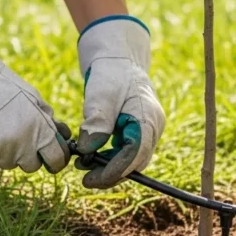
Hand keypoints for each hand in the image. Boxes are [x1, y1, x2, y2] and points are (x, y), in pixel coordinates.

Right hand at [0, 26, 70, 172]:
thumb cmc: (4, 87)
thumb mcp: (33, 98)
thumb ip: (48, 120)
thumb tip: (61, 135)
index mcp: (40, 133)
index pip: (57, 160)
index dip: (55, 158)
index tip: (51, 155)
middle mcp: (22, 149)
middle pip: (32, 165)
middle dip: (29, 153)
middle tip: (17, 133)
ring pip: (9, 163)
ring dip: (7, 151)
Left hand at [75, 15, 164, 188]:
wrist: (117, 57)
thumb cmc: (111, 71)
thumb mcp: (101, 92)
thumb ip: (97, 120)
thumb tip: (88, 150)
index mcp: (148, 118)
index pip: (134, 155)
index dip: (113, 171)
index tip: (89, 179)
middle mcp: (153, 126)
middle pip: (135, 162)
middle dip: (109, 172)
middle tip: (83, 175)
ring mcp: (148, 129)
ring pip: (131, 159)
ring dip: (108, 166)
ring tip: (82, 164)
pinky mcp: (139, 130)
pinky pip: (127, 151)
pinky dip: (110, 156)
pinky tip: (90, 154)